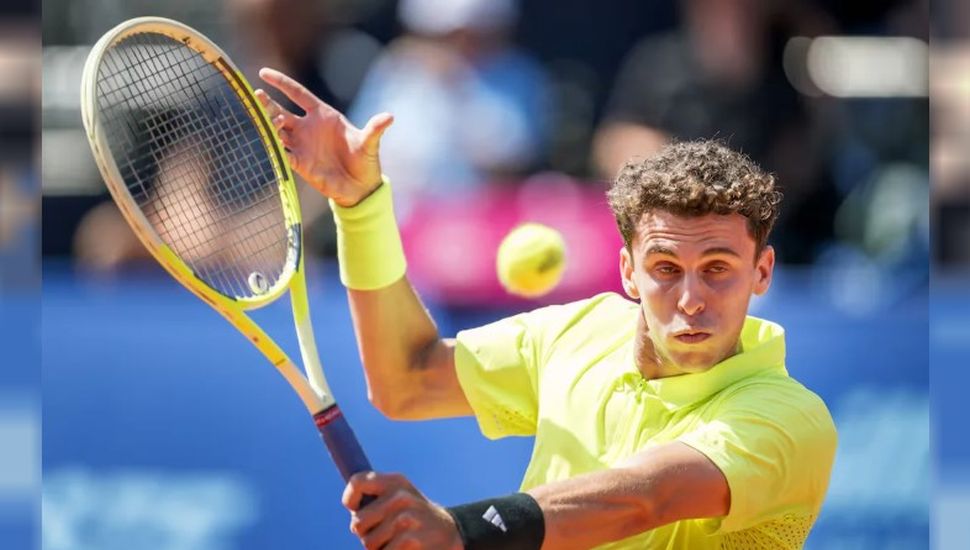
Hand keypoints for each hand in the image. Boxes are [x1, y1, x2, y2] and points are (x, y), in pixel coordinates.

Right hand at [255, 68, 393, 206]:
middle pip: (281, 111)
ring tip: (270, 122)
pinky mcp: (299, 163)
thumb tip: (389, 117)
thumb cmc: (365, 161)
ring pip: (277, 131)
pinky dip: (275, 149)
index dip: (281, 83)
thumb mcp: (370, 143)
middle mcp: (308, 127)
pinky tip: (270, 144)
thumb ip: (374, 129)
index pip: (297, 93)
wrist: (360, 187)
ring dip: (271, 126)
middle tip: (257, 96)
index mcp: (323, 115)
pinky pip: (282, 154)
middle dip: (267, 104)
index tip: (264, 73)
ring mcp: (302, 145)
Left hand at [343, 472, 462, 549]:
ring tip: (397, 541)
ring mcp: (406, 518)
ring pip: (368, 543)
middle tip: (384, 532)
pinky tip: (405, 549)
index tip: (354, 509)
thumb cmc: (414, 517)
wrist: (449, 533)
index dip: (350, 499)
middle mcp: (400, 496)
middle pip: (357, 523)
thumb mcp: (399, 497)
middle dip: (366, 533)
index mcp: (395, 481)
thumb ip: (375, 497)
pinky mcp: (409, 540)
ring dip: (379, 548)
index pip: (357, 482)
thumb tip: (350, 503)